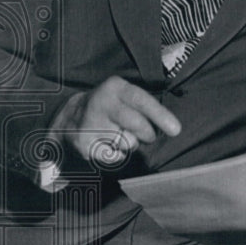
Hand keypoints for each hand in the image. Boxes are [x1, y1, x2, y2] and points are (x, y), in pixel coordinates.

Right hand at [52, 76, 181, 166]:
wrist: (69, 118)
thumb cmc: (111, 108)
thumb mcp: (125, 96)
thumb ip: (145, 107)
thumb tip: (171, 127)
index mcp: (115, 87)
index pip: (141, 100)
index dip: (160, 115)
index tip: (176, 130)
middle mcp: (101, 102)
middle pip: (136, 124)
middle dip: (148, 134)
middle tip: (147, 135)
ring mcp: (90, 124)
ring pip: (127, 142)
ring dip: (130, 144)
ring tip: (118, 135)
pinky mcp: (84, 143)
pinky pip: (115, 157)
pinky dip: (117, 154)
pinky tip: (107, 144)